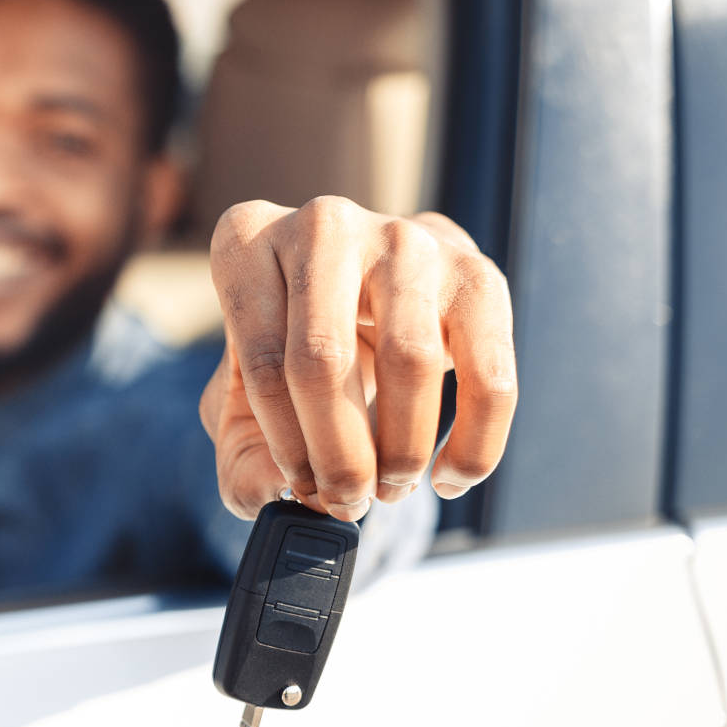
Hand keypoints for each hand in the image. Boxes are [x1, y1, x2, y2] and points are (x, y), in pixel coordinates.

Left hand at [199, 196, 516, 521]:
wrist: (358, 301)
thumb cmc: (286, 357)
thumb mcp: (240, 402)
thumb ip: (241, 457)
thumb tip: (277, 492)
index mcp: (245, 241)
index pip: (265, 361)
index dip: (287, 445)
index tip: (303, 490)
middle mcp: (322, 225)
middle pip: (325, 357)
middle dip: (340, 452)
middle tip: (348, 500)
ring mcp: (403, 237)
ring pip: (410, 360)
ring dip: (403, 447)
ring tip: (391, 488)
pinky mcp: (473, 270)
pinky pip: (487, 370)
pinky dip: (475, 440)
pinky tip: (450, 477)